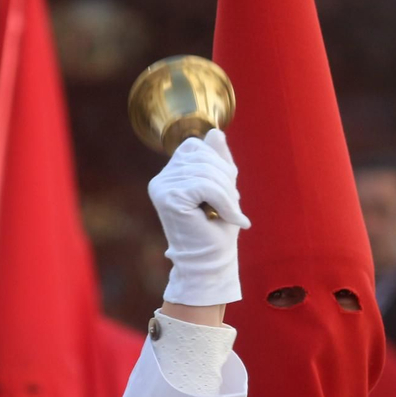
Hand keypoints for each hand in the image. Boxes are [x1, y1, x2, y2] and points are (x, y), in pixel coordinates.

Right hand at [148, 130, 250, 307]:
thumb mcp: (222, 188)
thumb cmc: (217, 230)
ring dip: (229, 195)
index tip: (227, 194)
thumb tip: (215, 132)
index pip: (197, 147)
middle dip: (226, 180)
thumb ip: (217, 161)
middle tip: (234, 208)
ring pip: (207, 172)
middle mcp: (161, 179)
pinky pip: (206, 186)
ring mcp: (162, 187)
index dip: (219, 164)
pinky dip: (226, 202)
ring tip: (233, 216)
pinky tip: (233, 219)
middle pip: (203, 156)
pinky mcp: (169, 198)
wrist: (210, 264)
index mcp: (170, 174)